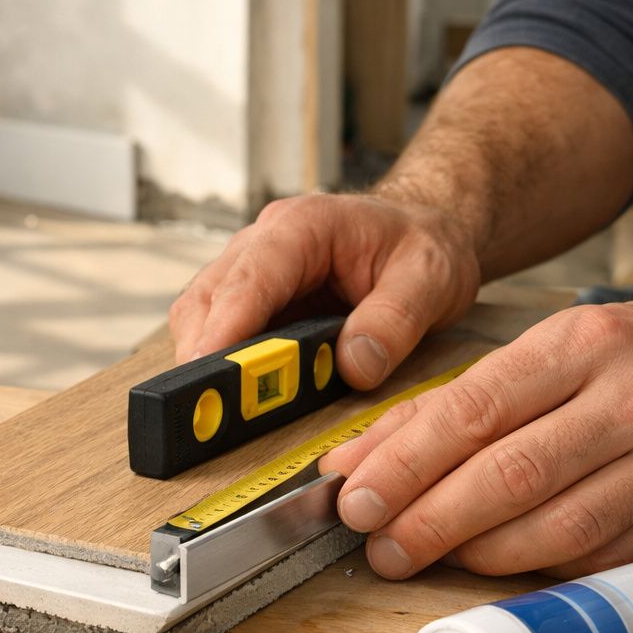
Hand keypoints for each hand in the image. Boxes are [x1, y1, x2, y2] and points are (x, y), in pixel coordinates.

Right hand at [167, 194, 481, 387]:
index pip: (252, 276)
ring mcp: (252, 268)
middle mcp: (265, 240)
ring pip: (201, 314)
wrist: (422, 233)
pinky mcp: (252, 298)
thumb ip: (395, 321)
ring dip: (208, 360)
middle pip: (208, 297)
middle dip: (205, 353)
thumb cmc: (423, 246)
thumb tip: (353, 367)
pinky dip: (222, 362)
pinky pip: (218, 328)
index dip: (226, 327)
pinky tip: (242, 391)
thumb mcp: (431, 279)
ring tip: (225, 407)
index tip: (210, 372)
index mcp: (305, 225)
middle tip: (211, 407)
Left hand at [321, 290, 632, 578]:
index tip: (355, 494)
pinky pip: (603, 558)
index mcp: (587, 342)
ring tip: (425, 556)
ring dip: (477, 554)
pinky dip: (541, 567)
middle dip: (429, 518)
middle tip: (379, 543)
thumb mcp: (558, 345)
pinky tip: (498, 565)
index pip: (475, 408)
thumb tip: (364, 457)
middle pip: (511, 474)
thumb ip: (458, 400)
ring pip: (557, 528)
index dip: (405, 461)